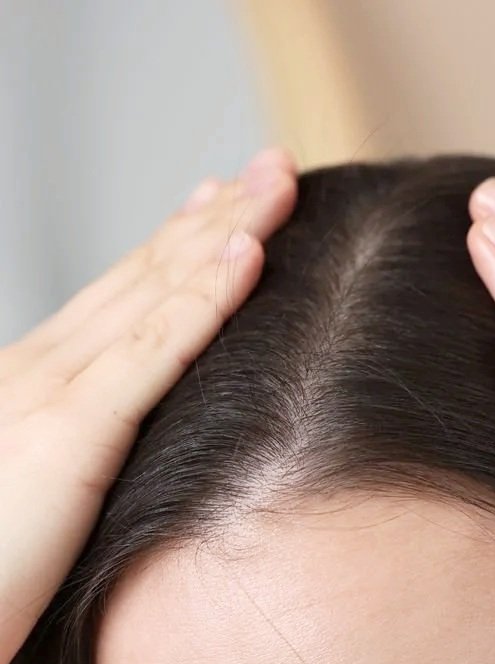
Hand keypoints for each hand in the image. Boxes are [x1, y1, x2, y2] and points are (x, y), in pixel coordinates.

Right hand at [0, 146, 297, 663]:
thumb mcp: (38, 489)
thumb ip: (82, 451)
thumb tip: (121, 442)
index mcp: (40, 380)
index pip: (125, 298)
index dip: (180, 244)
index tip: (225, 207)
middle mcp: (45, 366)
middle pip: (149, 276)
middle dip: (216, 215)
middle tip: (273, 166)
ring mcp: (56, 390)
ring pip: (159, 293)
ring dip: (226, 232)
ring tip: (279, 180)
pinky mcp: (71, 430)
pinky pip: (154, 353)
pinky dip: (204, 300)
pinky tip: (249, 256)